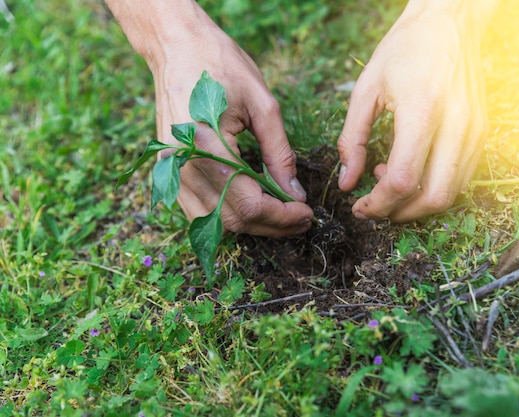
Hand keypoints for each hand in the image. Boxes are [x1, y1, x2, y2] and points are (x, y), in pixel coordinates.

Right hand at [107, 0, 312, 236]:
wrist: (177, 48)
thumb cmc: (221, 66)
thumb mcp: (263, 105)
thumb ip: (280, 154)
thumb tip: (295, 193)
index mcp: (206, 146)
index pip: (250, 203)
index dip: (283, 216)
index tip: (307, 213)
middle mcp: (183, 166)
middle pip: (234, 219)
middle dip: (273, 225)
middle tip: (302, 218)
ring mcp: (172, 172)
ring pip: (216, 221)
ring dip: (252, 225)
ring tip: (282, 216)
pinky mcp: (168, 172)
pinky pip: (199, 211)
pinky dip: (228, 216)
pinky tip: (253, 207)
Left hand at [337, 1, 493, 221]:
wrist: (450, 22)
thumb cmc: (404, 50)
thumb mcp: (366, 89)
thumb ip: (352, 139)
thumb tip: (346, 182)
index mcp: (423, 110)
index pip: (403, 179)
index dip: (378, 204)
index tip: (359, 207)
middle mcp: (456, 125)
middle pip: (433, 197)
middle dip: (400, 213)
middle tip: (375, 207)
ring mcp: (474, 131)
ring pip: (451, 194)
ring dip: (417, 203)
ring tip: (388, 181)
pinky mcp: (482, 133)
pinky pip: (461, 179)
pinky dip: (434, 188)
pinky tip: (410, 169)